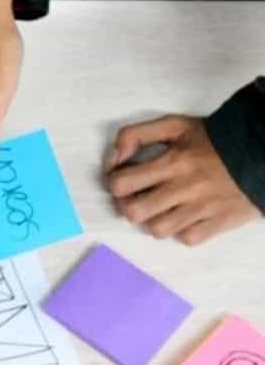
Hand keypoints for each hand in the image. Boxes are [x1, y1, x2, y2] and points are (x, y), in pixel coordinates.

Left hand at [107, 115, 260, 244]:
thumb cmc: (214, 139)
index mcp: (173, 162)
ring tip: (161, 207)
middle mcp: (185, 188)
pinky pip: (187, 238)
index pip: (121, 183)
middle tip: (138, 196)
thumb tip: (115, 156)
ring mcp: (202, 208)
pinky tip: (184, 216)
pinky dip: (181, 231)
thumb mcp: (175, 125)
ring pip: (158, 230)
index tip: (125, 177)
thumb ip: (137, 134)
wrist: (262, 151)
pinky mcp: (219, 222)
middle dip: (129, 204)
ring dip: (153, 220)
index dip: (116, 181)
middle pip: (134, 212)